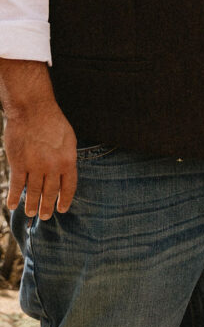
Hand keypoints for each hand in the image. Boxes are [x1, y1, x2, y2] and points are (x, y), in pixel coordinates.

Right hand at [4, 100, 77, 218]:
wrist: (33, 110)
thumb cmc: (52, 121)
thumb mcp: (68, 139)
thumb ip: (67, 157)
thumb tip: (67, 173)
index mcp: (68, 160)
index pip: (69, 186)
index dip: (65, 199)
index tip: (62, 208)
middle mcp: (53, 166)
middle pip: (51, 192)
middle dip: (47, 206)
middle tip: (45, 216)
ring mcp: (35, 166)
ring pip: (34, 192)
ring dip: (32, 204)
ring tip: (30, 212)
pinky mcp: (19, 164)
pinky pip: (17, 185)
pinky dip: (14, 197)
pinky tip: (12, 205)